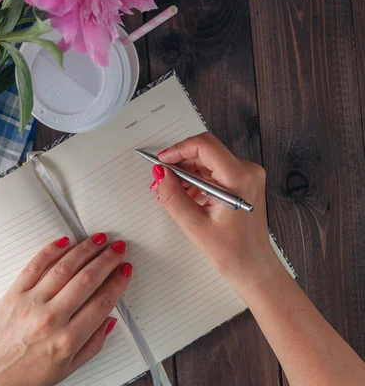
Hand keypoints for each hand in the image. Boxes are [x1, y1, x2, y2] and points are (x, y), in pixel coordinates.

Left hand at [0, 234, 132, 385]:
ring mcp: (31, 303)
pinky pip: (35, 265)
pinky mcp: (13, 293)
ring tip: (98, 240)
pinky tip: (65, 241)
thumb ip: (92, 345)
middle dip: (107, 260)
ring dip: (85, 249)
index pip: (102, 302)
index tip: (125, 270)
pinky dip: (51, 250)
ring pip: (65, 268)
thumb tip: (109, 320)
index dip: (117, 282)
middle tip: (117, 249)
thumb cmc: (24, 376)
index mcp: (68, 340)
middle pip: (87, 280)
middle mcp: (52, 318)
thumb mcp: (66, 370)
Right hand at [152, 132, 286, 288]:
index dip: (178, 150)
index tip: (161, 161)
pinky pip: (213, 171)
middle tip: (161, 180)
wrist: (253, 267)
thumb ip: (173, 196)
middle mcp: (247, 171)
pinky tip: (185, 196)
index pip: (204, 146)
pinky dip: (196, 180)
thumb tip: (159, 174)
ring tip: (170, 192)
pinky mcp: (242, 182)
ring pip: (207, 161)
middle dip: (179, 163)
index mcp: (239, 179)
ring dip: (186, 173)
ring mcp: (246, 176)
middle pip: (205, 151)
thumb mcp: (194, 225)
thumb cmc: (233, 252)